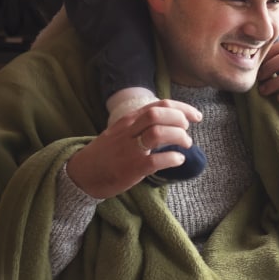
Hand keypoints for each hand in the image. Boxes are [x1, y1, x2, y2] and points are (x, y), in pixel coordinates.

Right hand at [65, 99, 204, 199]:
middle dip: (180, 119)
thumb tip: (172, 122)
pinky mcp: (131, 169)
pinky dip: (172, 158)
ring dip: (178, 137)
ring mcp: (129, 150)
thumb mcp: (121, 132)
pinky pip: (156, 160)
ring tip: (186, 144)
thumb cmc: (107, 153)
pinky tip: (178, 160)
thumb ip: (142, 125)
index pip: (158, 105)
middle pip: (158, 114)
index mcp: (128, 120)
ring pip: (157, 133)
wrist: (83, 174)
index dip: (182, 108)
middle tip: (187, 129)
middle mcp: (128, 131)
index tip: (195, 116)